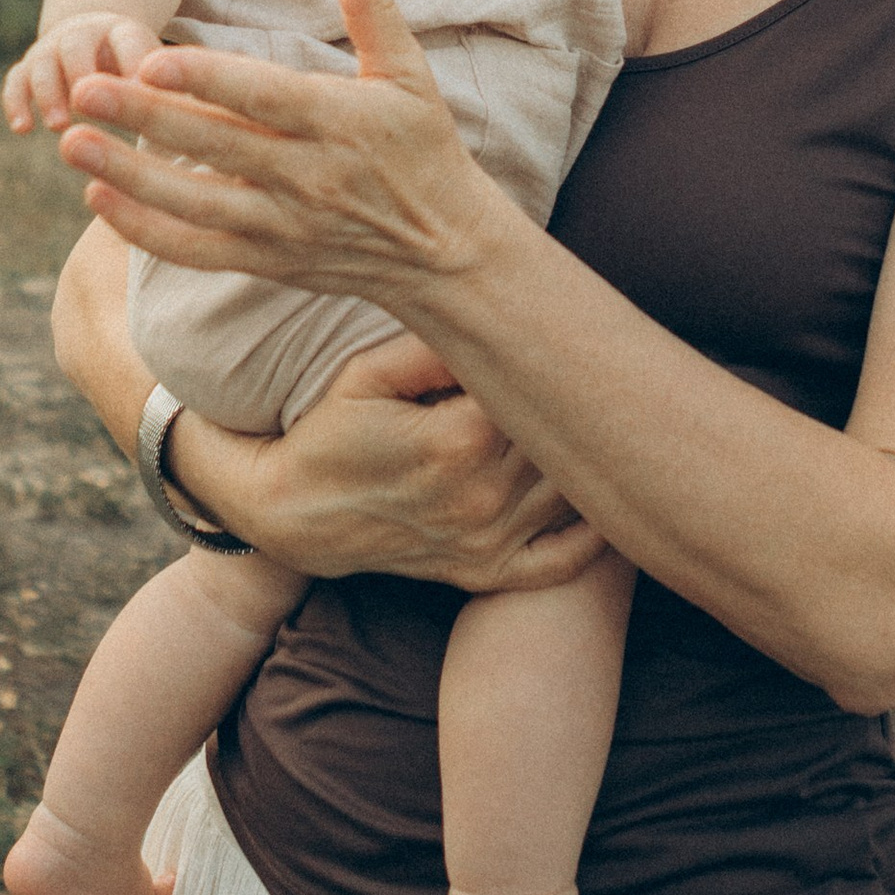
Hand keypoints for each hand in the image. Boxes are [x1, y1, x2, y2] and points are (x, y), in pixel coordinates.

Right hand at [4, 8, 162, 137]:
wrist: (98, 37)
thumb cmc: (141, 68)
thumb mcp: (161, 71)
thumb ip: (176, 91)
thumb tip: (203, 123)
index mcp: (124, 32)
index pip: (129, 41)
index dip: (134, 62)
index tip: (140, 90)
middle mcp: (84, 34)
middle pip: (77, 45)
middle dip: (82, 73)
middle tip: (88, 106)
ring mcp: (52, 49)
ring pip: (43, 63)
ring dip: (49, 93)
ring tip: (60, 126)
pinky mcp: (29, 68)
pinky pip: (15, 80)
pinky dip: (16, 102)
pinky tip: (23, 130)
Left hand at [59, 0, 509, 329]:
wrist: (446, 254)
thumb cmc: (424, 150)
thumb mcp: (409, 74)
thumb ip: (372, 5)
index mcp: (337, 122)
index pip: (260, 99)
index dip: (204, 82)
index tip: (148, 60)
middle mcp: (305, 177)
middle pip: (212, 147)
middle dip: (142, 119)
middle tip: (84, 89)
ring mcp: (282, 226)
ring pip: (193, 204)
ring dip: (128, 177)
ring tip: (70, 143)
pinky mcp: (267, 260)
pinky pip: (196, 250)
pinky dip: (145, 230)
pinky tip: (98, 197)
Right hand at [171, 337, 603, 597]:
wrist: (294, 514)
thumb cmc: (330, 432)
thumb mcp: (367, 373)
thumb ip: (432, 348)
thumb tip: (494, 323)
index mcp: (458, 439)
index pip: (538, 393)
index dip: (553, 364)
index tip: (563, 338)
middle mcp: (483, 496)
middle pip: (563, 440)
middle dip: (575, 407)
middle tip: (596, 372)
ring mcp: (488, 541)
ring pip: (572, 493)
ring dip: (588, 459)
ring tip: (599, 421)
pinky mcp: (485, 571)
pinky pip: (563, 561)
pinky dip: (594, 534)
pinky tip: (600, 495)